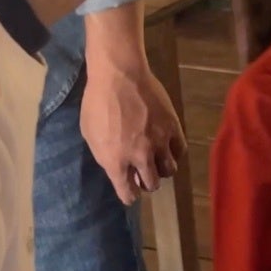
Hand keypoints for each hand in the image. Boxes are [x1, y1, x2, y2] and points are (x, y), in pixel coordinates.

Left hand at [81, 58, 186, 204]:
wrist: (118, 75)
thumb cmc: (97, 103)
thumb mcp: (90, 134)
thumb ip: (105, 156)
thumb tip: (117, 167)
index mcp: (115, 161)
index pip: (128, 193)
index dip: (129, 195)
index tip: (130, 192)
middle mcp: (140, 157)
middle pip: (152, 184)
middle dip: (146, 183)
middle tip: (143, 174)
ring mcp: (159, 142)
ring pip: (169, 170)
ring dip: (162, 169)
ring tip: (157, 160)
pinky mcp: (173, 127)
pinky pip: (180, 151)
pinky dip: (174, 153)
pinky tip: (168, 147)